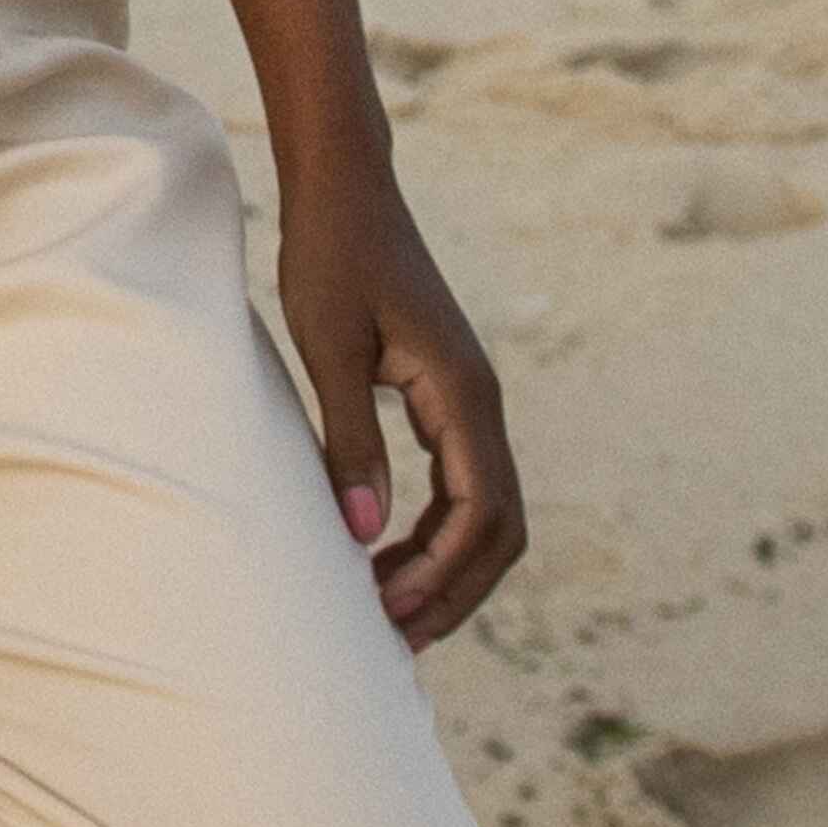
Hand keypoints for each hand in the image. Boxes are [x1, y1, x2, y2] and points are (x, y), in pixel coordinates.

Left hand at [275, 151, 527, 646]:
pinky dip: (438, 533)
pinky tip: (387, 555)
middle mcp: (481, 402)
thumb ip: (348, 439)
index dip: (442, 576)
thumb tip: (362, 534)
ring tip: (389, 613)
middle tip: (394, 638)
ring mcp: (468, 400)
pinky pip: (463, 486)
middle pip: (500, 529)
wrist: (345, 187)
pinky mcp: (446, 396)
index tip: (387, 614)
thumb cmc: (330, 255)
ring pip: (488, 512)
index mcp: (461, 394)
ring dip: (449, 569)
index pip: (479, 513)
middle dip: (456, 591)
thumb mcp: (327, 347)